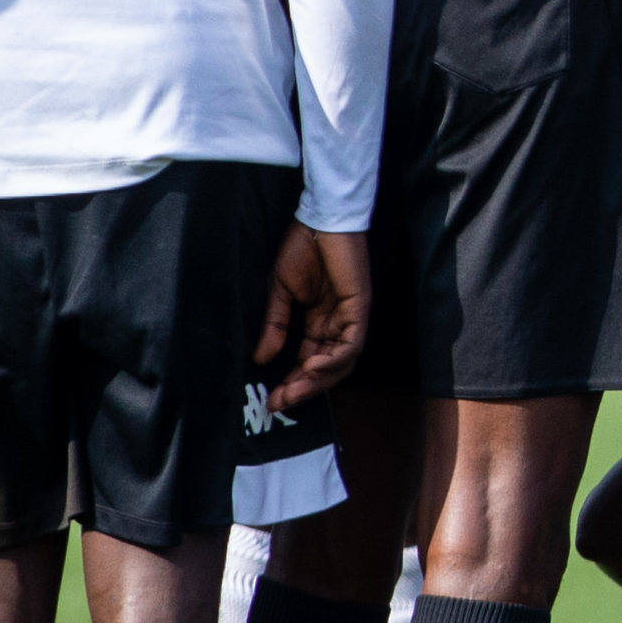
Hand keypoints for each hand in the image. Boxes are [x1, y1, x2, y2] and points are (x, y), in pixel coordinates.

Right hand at [255, 224, 371, 410]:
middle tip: (279, 403)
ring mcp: (350, 318)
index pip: (308, 361)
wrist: (318, 219)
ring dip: (317, 381)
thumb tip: (261, 358)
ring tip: (293, 391)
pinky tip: (312, 366)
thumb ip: (275, 325)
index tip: (271, 399)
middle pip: (326, 369)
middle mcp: (336, 324)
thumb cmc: (302, 247)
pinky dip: (333, 360)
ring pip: (340, 363)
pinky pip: (351, 345)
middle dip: (303, 389)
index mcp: (318, 321)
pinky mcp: (359, 309)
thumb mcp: (279, 291)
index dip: (291, 381)